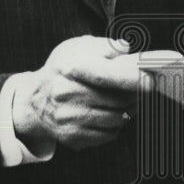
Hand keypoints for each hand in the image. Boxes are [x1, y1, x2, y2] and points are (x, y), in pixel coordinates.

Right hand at [12, 36, 151, 151]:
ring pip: (116, 119)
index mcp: (70, 69)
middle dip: (134, 96)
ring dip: (128, 112)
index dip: (131, 78)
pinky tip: (112, 114)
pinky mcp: (72, 136)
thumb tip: (126, 47)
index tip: (150, 79)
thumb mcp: (77, 48)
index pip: (107, 75)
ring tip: (128, 101)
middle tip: (142, 89)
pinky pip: (107, 135)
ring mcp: (69, 118)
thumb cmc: (62, 70)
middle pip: (117, 100)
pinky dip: (116, 126)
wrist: (34, 101)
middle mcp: (67, 94)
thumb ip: (104, 46)